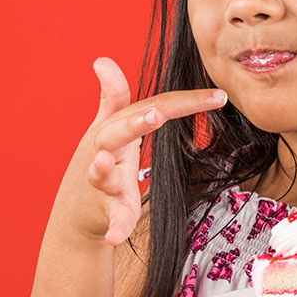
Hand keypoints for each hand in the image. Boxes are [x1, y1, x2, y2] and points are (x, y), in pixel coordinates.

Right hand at [43, 56, 226, 246]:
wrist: (77, 215)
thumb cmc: (100, 164)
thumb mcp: (106, 130)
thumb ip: (112, 97)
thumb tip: (102, 60)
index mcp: (115, 129)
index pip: (153, 108)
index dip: (185, 102)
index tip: (220, 96)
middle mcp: (105, 152)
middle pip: (115, 132)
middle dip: (133, 123)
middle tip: (155, 114)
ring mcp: (103, 183)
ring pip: (102, 173)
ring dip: (105, 168)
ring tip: (106, 161)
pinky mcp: (105, 213)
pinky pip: (112, 219)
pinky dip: (115, 227)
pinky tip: (116, 236)